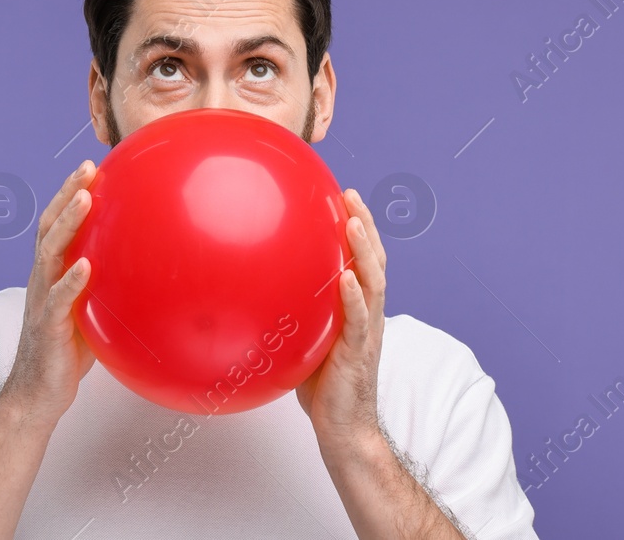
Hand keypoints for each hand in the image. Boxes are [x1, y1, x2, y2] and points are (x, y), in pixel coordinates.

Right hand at [0, 159, 98, 426]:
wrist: (36, 395)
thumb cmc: (66, 354)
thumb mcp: (86, 313)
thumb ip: (103, 289)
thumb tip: (145, 272)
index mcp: (49, 275)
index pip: (56, 225)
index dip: (68, 194)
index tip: (90, 167)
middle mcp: (41, 281)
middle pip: (49, 227)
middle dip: (67, 194)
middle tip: (88, 168)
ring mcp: (41, 302)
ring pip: (50, 253)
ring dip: (68, 224)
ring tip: (86, 199)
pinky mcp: (47, 327)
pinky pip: (58, 300)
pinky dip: (71, 280)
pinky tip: (87, 265)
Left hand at [296, 188, 387, 451]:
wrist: (344, 428)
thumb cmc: (322, 386)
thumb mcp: (304, 338)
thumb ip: (292, 312)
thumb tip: (249, 290)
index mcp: (358, 307)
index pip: (362, 259)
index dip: (358, 228)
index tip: (344, 197)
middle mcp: (368, 313)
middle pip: (374, 260)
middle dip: (365, 225)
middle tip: (351, 194)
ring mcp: (367, 331)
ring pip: (373, 282)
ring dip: (364, 251)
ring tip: (354, 222)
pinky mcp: (358, 352)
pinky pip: (359, 320)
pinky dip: (353, 297)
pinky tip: (345, 277)